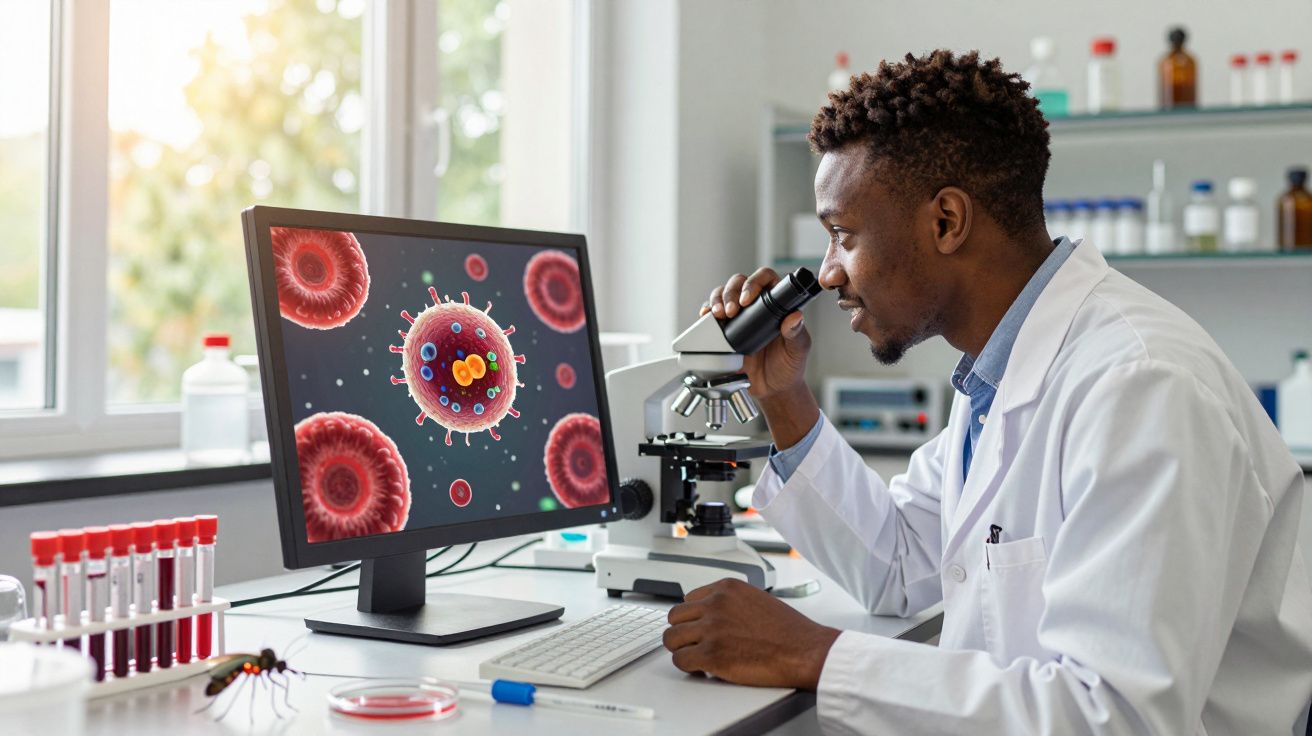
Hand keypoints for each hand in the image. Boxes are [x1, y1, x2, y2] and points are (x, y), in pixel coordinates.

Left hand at [662, 578, 840, 689]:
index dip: (693, 618)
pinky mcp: (711, 654)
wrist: (804, 650)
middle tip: (694, 644)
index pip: (689, 599)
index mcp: (726, 588)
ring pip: (672, 638)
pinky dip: (688, 667)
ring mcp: (712, 629)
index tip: (697, 628)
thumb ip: (730, 602)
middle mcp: (716, 604)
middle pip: (675, 617)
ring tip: (696, 657)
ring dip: (682, 650)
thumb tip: (713, 614)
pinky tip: (702, 669)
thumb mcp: (755, 599)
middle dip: (683, 632)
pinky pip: (681, 660)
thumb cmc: (788, 630)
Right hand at [702, 268, 810, 401]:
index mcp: (776, 305)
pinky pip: (711, 314)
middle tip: (732, 311)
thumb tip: (795, 317)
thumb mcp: (797, 351)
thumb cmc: (788, 367)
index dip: (755, 282)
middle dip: (731, 292)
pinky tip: (706, 318)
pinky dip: (706, 312)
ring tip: (719, 315)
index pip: (765, 279)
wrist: (772, 390)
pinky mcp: (724, 330)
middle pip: (739, 282)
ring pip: (722, 293)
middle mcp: (755, 306)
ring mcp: (738, 317)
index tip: (748, 299)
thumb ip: (796, 334)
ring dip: (717, 300)